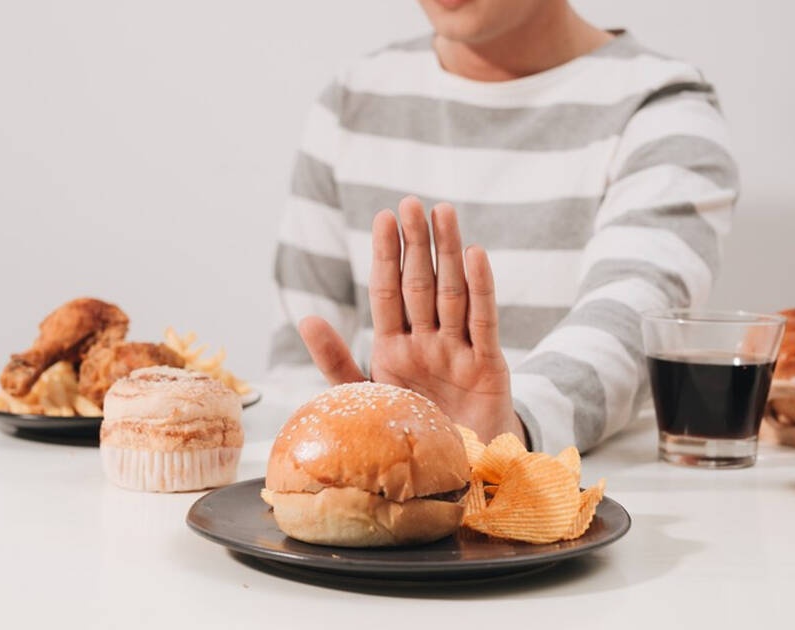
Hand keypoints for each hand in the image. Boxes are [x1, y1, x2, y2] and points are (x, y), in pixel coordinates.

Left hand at [299, 196, 524, 443]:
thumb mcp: (368, 398)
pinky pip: (484, 322)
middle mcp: (427, 342)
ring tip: (443, 212)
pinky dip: (481, 288)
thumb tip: (307, 317)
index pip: (387, 293)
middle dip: (415, 243)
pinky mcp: (488, 366)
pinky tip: (474, 255)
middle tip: (411, 203)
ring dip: (448, 253)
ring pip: (452, 292)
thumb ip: (337, 361)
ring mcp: (458, 351)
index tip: (383, 218)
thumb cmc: (414, 432)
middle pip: (420, 284)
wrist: (460, 471)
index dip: (385, 256)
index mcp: (393, 348)